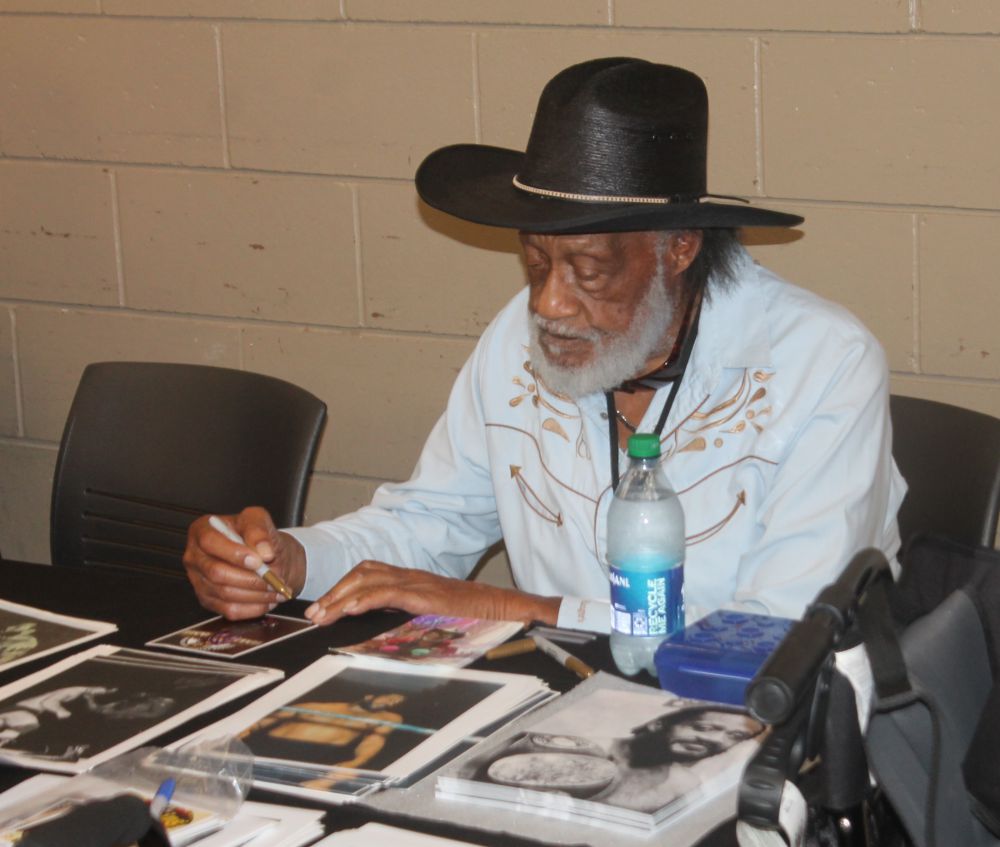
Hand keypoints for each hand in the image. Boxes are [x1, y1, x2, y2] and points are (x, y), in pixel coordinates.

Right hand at [183, 507, 306, 619]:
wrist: (261, 554)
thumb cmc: (255, 535)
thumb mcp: (258, 520)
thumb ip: (259, 531)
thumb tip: (264, 551)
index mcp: (201, 530)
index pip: (210, 542)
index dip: (234, 553)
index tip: (258, 560)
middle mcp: (194, 557)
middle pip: (216, 572)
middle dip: (249, 578)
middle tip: (274, 579)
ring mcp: (198, 581)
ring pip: (224, 593)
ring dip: (255, 594)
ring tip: (277, 590)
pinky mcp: (208, 600)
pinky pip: (229, 610)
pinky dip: (252, 608)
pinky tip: (268, 601)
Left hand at [304, 560, 559, 626]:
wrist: (513, 612)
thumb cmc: (482, 620)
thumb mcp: (443, 620)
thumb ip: (420, 622)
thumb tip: (395, 638)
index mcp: (417, 582)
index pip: (373, 573)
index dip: (345, 587)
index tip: (326, 608)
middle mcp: (415, 577)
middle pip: (365, 570)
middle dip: (335, 590)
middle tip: (315, 614)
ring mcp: (421, 583)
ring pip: (369, 577)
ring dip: (340, 594)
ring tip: (321, 615)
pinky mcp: (426, 595)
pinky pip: (386, 592)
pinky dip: (362, 599)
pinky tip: (347, 611)